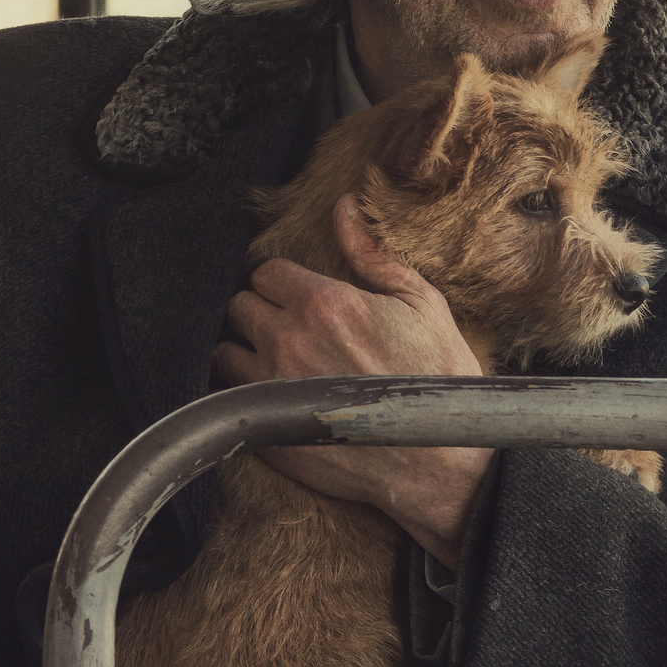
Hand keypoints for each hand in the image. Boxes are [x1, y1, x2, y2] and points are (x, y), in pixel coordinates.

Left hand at [211, 197, 490, 566]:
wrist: (442, 460)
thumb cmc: (437, 377)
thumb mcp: (420, 303)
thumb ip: (372, 253)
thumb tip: (344, 207)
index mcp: (323, 304)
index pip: (265, 272)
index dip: (282, 282)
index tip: (300, 297)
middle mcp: (288, 342)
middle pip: (238, 307)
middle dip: (260, 311)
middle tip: (289, 327)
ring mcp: (272, 389)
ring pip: (225, 352)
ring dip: (246, 351)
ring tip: (277, 361)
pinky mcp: (268, 432)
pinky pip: (230, 399)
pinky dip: (245, 392)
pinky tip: (277, 395)